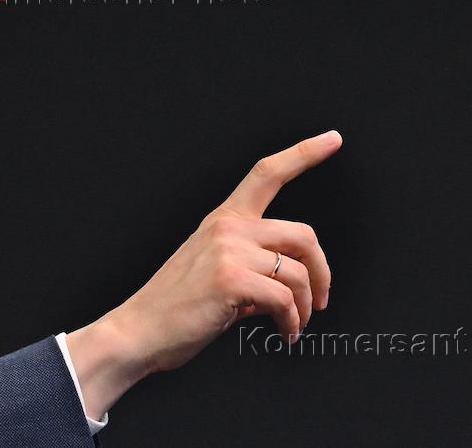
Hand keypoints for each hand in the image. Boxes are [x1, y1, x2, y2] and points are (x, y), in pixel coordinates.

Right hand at [66, 130, 341, 417]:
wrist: (139, 331)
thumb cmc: (175, 307)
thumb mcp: (214, 272)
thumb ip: (251, 268)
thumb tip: (287, 288)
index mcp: (223, 219)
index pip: (267, 173)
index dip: (304, 153)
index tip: (332, 139)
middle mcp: (228, 227)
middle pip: (303, 234)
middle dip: (322, 272)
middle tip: (319, 301)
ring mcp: (229, 251)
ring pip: (298, 272)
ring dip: (305, 306)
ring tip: (294, 325)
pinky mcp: (231, 280)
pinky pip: (285, 299)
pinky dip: (292, 322)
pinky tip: (283, 332)